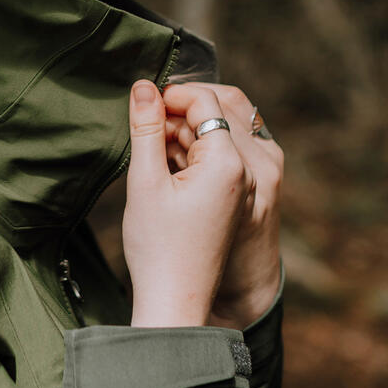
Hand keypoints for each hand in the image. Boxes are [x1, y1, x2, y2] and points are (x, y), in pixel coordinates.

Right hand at [163, 83, 282, 328]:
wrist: (176, 301)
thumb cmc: (157, 247)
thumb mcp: (144, 181)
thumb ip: (145, 129)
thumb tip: (142, 87)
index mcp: (229, 163)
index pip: (206, 102)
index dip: (171, 95)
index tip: (140, 104)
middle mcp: (248, 170)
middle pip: (218, 114)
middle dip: (178, 113)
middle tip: (143, 132)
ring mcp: (246, 185)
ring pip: (219, 135)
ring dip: (186, 133)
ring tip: (152, 154)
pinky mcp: (237, 198)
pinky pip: (222, 158)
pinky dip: (195, 153)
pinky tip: (167, 170)